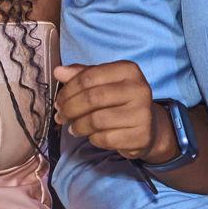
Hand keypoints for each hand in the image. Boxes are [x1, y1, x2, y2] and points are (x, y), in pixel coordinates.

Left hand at [56, 62, 174, 162]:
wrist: (148, 127)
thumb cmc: (121, 102)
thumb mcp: (104, 83)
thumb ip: (81, 75)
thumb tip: (59, 72)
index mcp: (128, 70)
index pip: (88, 77)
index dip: (68, 90)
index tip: (59, 101)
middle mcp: (139, 89)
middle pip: (92, 98)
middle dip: (70, 109)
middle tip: (61, 116)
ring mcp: (142, 113)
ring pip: (96, 120)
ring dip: (78, 126)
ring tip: (73, 128)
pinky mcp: (140, 136)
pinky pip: (105, 138)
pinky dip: (92, 139)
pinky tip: (91, 136)